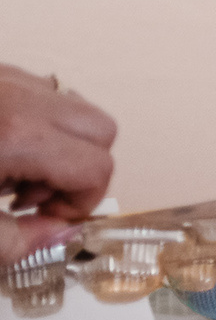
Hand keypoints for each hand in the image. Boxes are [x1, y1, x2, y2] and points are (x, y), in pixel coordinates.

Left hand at [0, 64, 115, 264]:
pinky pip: (39, 90)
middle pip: (101, 128)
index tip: (45, 217)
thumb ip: (17, 242)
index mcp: (16, 137)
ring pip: (74, 104)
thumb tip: (62, 234)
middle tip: (33, 195)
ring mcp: (4, 77)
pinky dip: (33, 121)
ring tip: (11, 170)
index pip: (96, 167)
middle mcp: (18, 98)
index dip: (82, 202)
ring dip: (60, 141)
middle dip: (81, 167)